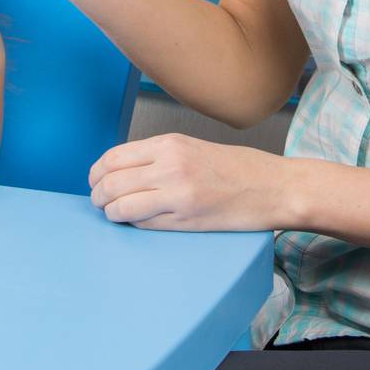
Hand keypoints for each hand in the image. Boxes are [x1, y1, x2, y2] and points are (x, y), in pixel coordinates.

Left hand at [88, 133, 297, 231]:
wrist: (275, 187)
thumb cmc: (238, 168)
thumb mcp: (193, 148)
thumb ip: (158, 156)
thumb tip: (122, 171)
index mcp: (169, 144)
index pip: (113, 158)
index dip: (97, 173)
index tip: (95, 181)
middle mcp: (169, 166)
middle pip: (111, 183)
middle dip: (98, 196)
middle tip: (99, 202)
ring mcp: (177, 195)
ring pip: (121, 207)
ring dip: (111, 213)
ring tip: (114, 214)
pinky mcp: (187, 220)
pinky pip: (144, 224)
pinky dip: (134, 225)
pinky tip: (137, 222)